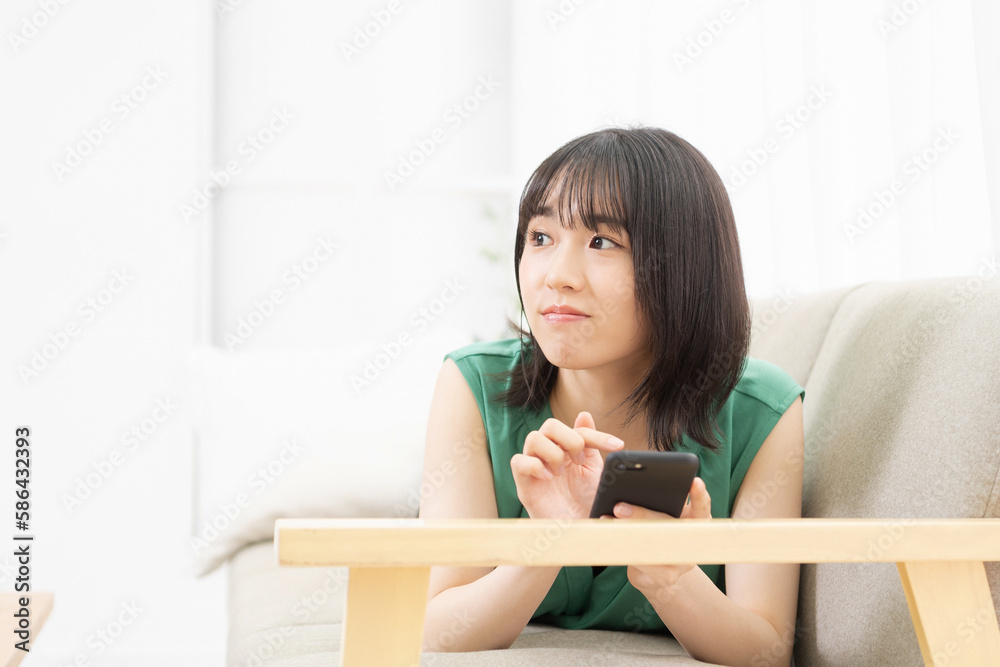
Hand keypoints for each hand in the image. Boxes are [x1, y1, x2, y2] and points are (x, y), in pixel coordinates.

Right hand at [511, 411, 624, 519]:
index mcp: (567, 449)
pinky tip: (548, 478)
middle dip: (570, 439)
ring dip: (552, 453)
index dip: (599, 435)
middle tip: (580, 461)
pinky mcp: (523, 484)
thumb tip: (584, 415)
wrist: (578, 532)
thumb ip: (590, 444)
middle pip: (550, 425)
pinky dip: (534, 466)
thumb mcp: (595, 472)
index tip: (619, 446)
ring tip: (561, 473)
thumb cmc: (586, 503)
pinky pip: (517, 461)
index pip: (579, 430)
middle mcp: (549, 454)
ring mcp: (534, 467)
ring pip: (533, 438)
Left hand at [599, 477, 711, 592]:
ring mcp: (682, 563)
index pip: (703, 507)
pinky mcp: (666, 577)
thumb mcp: (661, 515)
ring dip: (628, 532)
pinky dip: (624, 548)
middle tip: (619, 507)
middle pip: (671, 527)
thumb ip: (655, 502)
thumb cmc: (656, 533)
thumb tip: (628, 487)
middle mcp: (694, 543)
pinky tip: (608, 538)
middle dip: (643, 515)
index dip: (700, 496)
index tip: (694, 481)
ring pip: (655, 546)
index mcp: (696, 522)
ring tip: (607, 520)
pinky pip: (643, 561)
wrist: (654, 573)